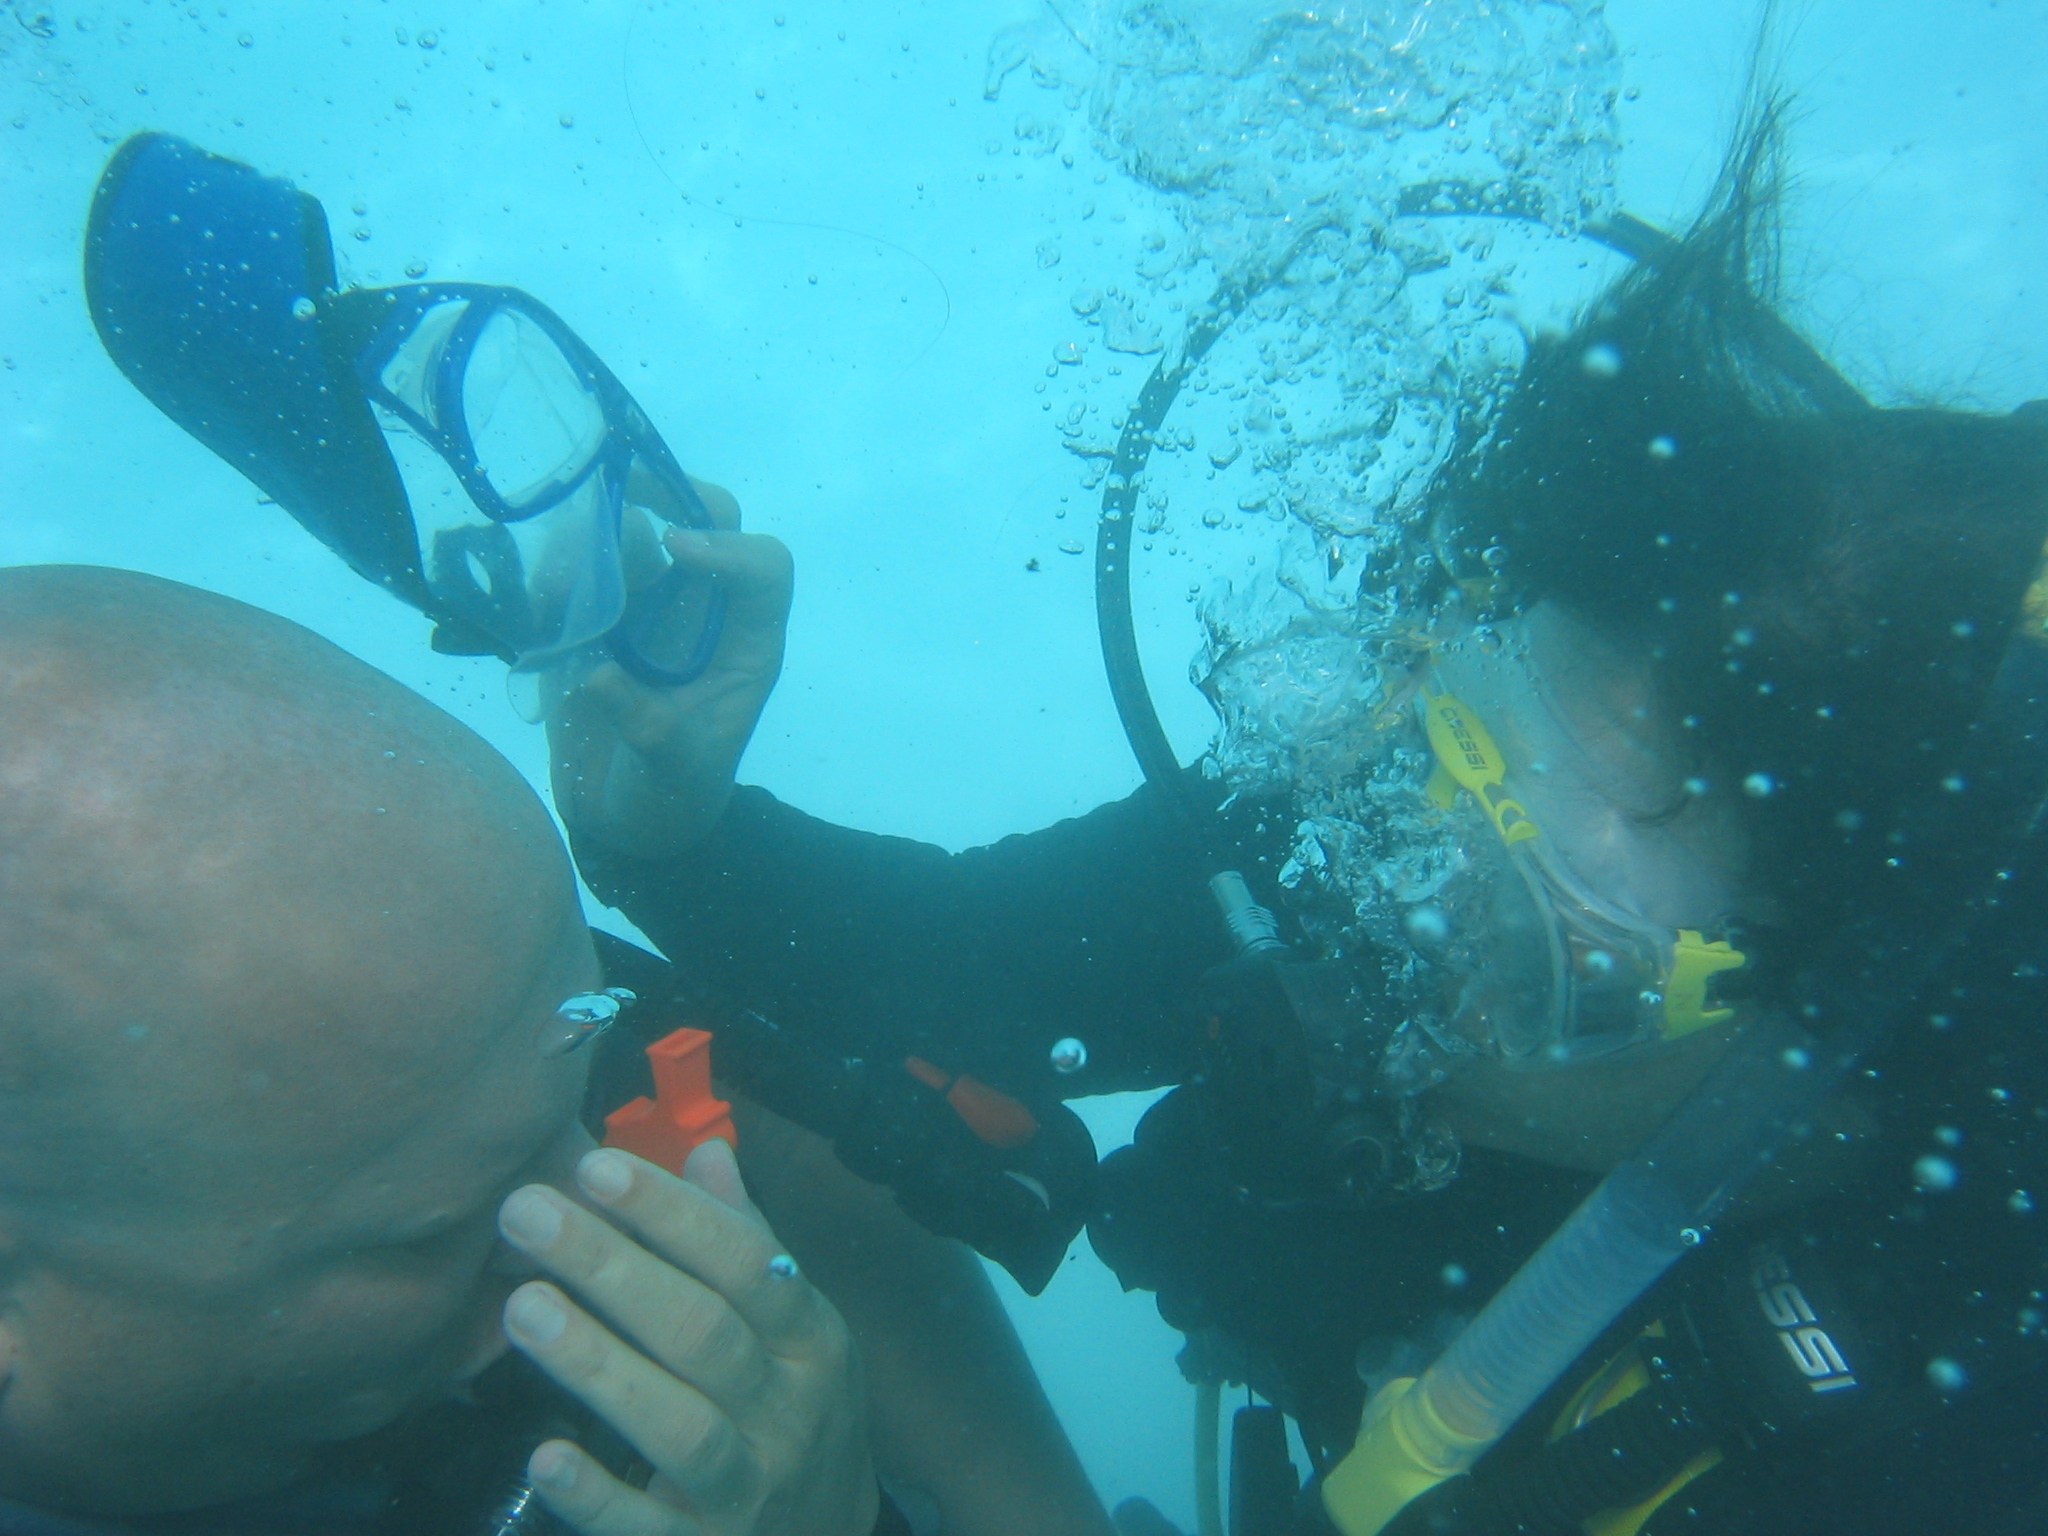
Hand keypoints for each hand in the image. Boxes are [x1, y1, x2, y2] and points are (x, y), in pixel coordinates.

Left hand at [496, 1141, 877, 1535]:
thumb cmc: (797, 1410)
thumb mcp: (796, 1328)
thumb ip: (747, 1243)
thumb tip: (705, 1150)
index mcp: (810, 1339)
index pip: (747, 1264)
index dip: (672, 1215)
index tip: (595, 1168)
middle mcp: (788, 1410)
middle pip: (704, 1333)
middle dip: (613, 1267)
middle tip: (527, 1214)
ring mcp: (748, 1486)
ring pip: (679, 1425)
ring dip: (599, 1365)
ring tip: (523, 1307)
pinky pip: (648, 1527)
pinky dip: (597, 1497)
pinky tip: (544, 1454)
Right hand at [548, 478, 793, 858]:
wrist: (624, 818)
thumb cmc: (671, 797)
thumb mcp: (674, 774)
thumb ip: (651, 730)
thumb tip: (600, 677)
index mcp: (746, 643)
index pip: (765, 570)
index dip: (731, 549)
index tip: (676, 553)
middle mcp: (702, 611)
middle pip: (705, 520)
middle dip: (669, 493)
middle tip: (616, 489)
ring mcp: (648, 608)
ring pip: (634, 533)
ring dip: (597, 538)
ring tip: (562, 586)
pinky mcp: (595, 617)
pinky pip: (579, 567)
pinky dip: (556, 571)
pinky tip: (542, 606)